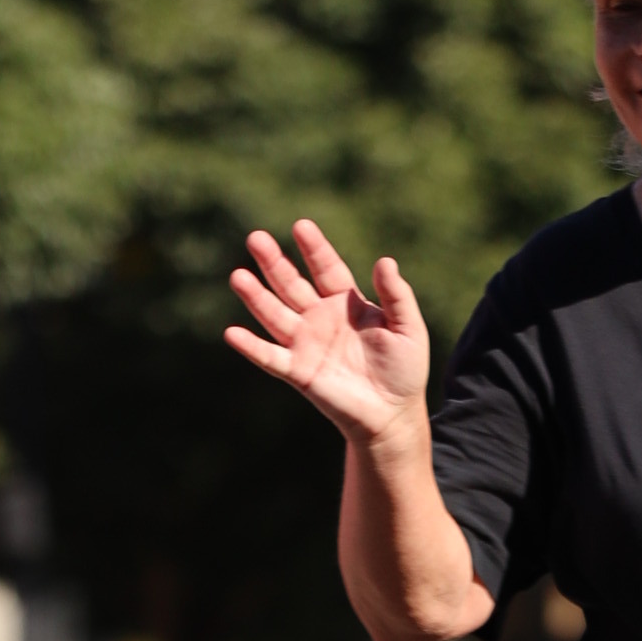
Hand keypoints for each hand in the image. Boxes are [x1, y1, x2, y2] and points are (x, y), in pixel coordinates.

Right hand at [225, 219, 431, 447]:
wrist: (394, 414)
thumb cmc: (404, 370)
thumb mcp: (408, 327)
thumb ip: (397, 295)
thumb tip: (385, 262)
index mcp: (346, 303)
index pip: (326, 268)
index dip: (314, 248)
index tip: (301, 226)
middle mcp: (320, 319)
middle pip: (292, 285)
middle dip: (274, 263)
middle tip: (255, 238)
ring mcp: (306, 345)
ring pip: (275, 315)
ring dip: (256, 297)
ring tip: (238, 276)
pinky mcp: (299, 372)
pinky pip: (270, 357)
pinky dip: (251, 347)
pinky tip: (232, 333)